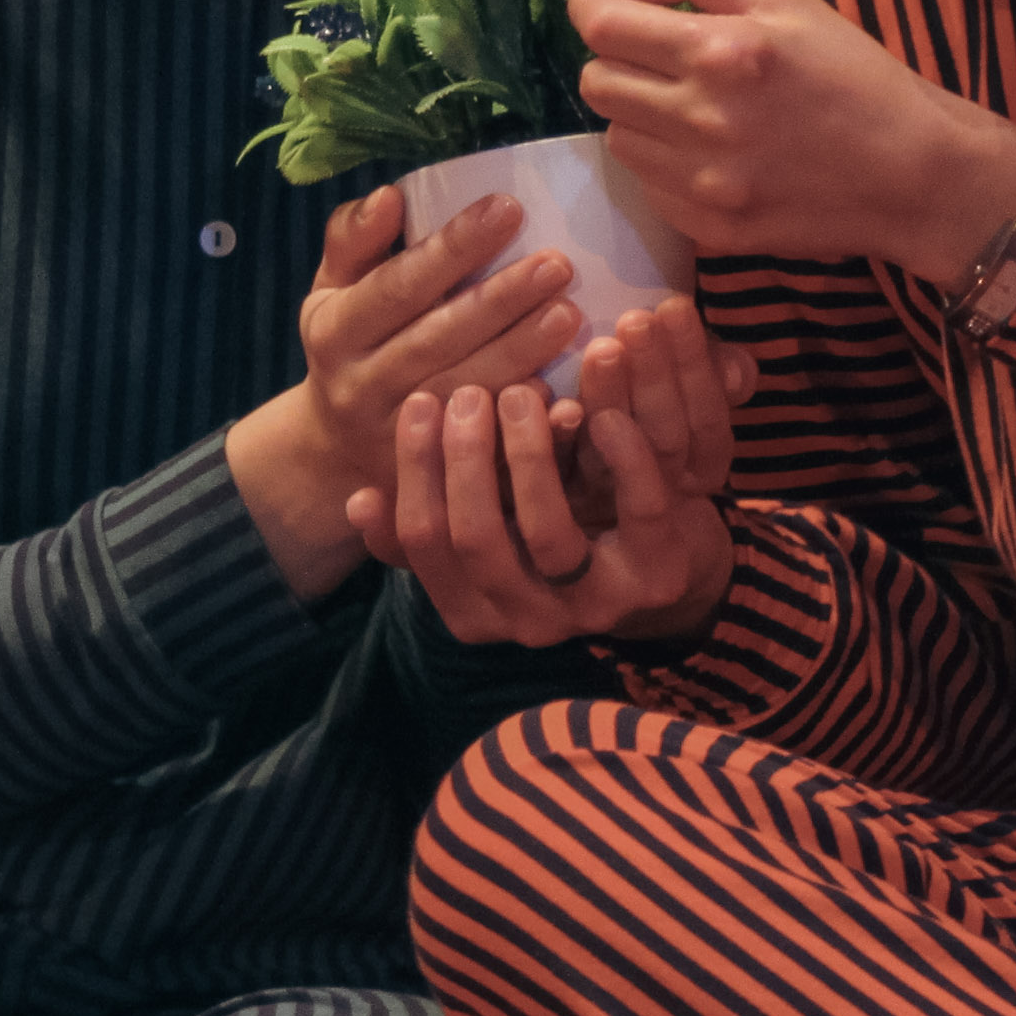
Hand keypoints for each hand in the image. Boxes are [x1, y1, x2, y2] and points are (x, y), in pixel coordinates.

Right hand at [230, 188, 584, 602]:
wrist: (333, 453)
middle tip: (558, 264)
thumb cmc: (349, 346)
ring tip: (570, 314)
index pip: (398, 285)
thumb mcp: (331, 291)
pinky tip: (568, 396)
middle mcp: (362, 388)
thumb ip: (352, 240)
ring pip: (466, 394)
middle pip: (437, 340)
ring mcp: (398, 439)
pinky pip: (486, 452)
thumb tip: (391, 196)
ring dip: (521, 355)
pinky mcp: (434, 478)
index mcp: (335, 334)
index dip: (453, 248)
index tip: (508, 208)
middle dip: (500, 301)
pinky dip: (526, 423)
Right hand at [351, 379, 733, 649]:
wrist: (656, 562)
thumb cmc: (548, 531)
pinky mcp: (657, 575)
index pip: (424, 544)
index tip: (419, 401)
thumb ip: (421, 524)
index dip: (415, 469)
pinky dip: (618, 455)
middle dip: (464, 458)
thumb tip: (358, 501)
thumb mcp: (483, 530)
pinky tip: (597, 412)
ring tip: (520, 393)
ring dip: (528, 453)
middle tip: (469, 393)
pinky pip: (638, 511)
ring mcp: (596, 606)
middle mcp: (529, 622)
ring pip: (547, 533)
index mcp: (474, 612)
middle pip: (476, 540)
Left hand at [542, 295, 755, 528]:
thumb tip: (736, 369)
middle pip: (665, 438)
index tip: (675, 308)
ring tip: (601, 349)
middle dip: (654, 375)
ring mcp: (609, 498)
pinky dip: (560, 435)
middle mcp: (661, 487)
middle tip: (636, 320)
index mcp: (703, 464)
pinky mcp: (563, 502)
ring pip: (616, 454)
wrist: (604, 511)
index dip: (696, 364)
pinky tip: (553, 397)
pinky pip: (563, 473)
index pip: (708, 418)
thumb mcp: (695, 392)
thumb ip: (717, 375)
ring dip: (609, 397)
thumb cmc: (656, 408)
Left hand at [574, 0, 1015, 286]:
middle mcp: (702, 120)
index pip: (604, 26)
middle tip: (652, 48)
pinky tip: (711, 147)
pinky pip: (649, 185)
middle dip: (615, 57)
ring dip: (639, 111)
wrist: (913, 172)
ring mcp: (702, 184)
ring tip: (690, 101)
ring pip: (617, 136)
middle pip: (597, 83)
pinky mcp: (708, 229)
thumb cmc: (853, 72)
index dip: (587, 2)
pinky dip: (665, 160)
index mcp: (722, 51)